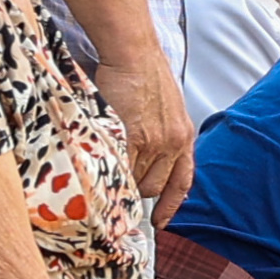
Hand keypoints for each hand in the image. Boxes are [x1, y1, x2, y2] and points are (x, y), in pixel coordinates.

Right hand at [93, 51, 195, 224]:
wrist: (134, 54)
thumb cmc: (145, 77)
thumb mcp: (167, 110)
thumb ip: (162, 136)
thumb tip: (145, 160)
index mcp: (184, 137)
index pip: (182, 182)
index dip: (172, 205)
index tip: (162, 223)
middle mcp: (174, 143)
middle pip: (154, 186)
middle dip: (135, 190)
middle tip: (116, 185)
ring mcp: (154, 141)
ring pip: (134, 178)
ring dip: (118, 179)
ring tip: (101, 172)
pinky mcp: (133, 135)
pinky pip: (119, 165)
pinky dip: (107, 169)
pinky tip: (95, 167)